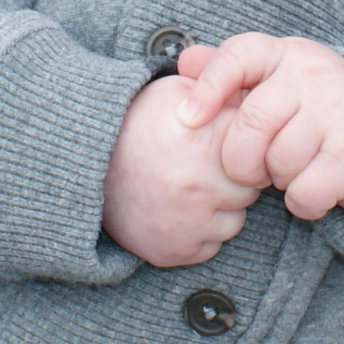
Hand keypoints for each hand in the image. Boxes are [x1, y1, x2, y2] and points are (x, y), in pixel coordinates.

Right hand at [101, 73, 256, 266]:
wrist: (84, 162)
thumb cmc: (136, 123)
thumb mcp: (177, 92)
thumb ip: (222, 93)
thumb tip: (259, 95)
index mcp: (209, 143)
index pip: (260, 151)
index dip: (242, 145)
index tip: (222, 140)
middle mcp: (202, 187)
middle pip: (250, 189)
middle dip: (234, 177)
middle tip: (202, 164)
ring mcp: (188, 223)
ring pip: (233, 221)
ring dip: (219, 208)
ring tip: (186, 185)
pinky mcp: (173, 251)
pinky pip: (210, 246)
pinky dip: (199, 232)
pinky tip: (177, 208)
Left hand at [172, 35, 343, 224]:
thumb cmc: (314, 111)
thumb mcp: (275, 80)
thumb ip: (229, 71)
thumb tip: (185, 62)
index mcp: (286, 54)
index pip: (238, 57)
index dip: (207, 89)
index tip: (187, 119)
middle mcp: (314, 76)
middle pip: (250, 124)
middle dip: (240, 159)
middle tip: (253, 167)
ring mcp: (337, 114)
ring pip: (277, 162)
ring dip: (277, 179)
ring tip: (293, 168)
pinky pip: (303, 192)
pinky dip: (301, 201)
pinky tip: (313, 188)